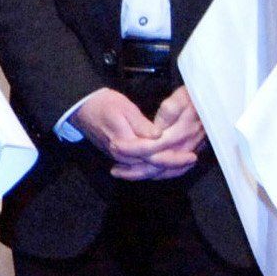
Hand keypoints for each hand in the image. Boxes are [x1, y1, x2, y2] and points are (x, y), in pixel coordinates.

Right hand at [71, 87, 198, 180]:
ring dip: (167, 170)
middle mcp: (122, 155)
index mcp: (123, 142)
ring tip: (185, 164)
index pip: (152, 154)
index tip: (190, 154)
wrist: (83, 109)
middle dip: (174, 165)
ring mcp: (120, 158)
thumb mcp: (124, 107)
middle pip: (152, 167)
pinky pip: (141, 169)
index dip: (172, 155)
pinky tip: (168, 167)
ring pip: (147, 171)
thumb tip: (158, 135)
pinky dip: (156, 169)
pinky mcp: (121, 158)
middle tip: (193, 159)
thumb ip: (141, 123)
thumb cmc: (104, 104)